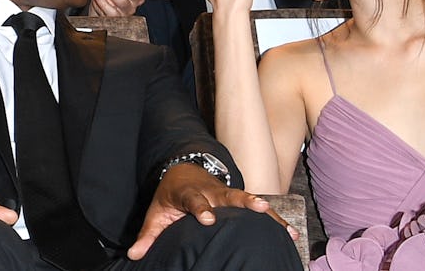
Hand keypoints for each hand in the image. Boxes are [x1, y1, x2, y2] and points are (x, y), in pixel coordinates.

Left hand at [126, 164, 296, 259]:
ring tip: (278, 219)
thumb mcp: (156, 213)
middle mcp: (211, 191)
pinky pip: (257, 211)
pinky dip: (274, 220)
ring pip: (246, 200)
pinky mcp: (238, 200)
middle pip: (228, 195)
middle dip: (243, 201)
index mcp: (189, 193)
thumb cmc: (170, 196)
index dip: (201, 209)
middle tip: (258, 207)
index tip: (208, 219)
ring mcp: (226, 193)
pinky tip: (291, 232)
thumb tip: (133, 255)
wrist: (184, 170)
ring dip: (262, 210)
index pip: (195, 200)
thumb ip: (148, 235)